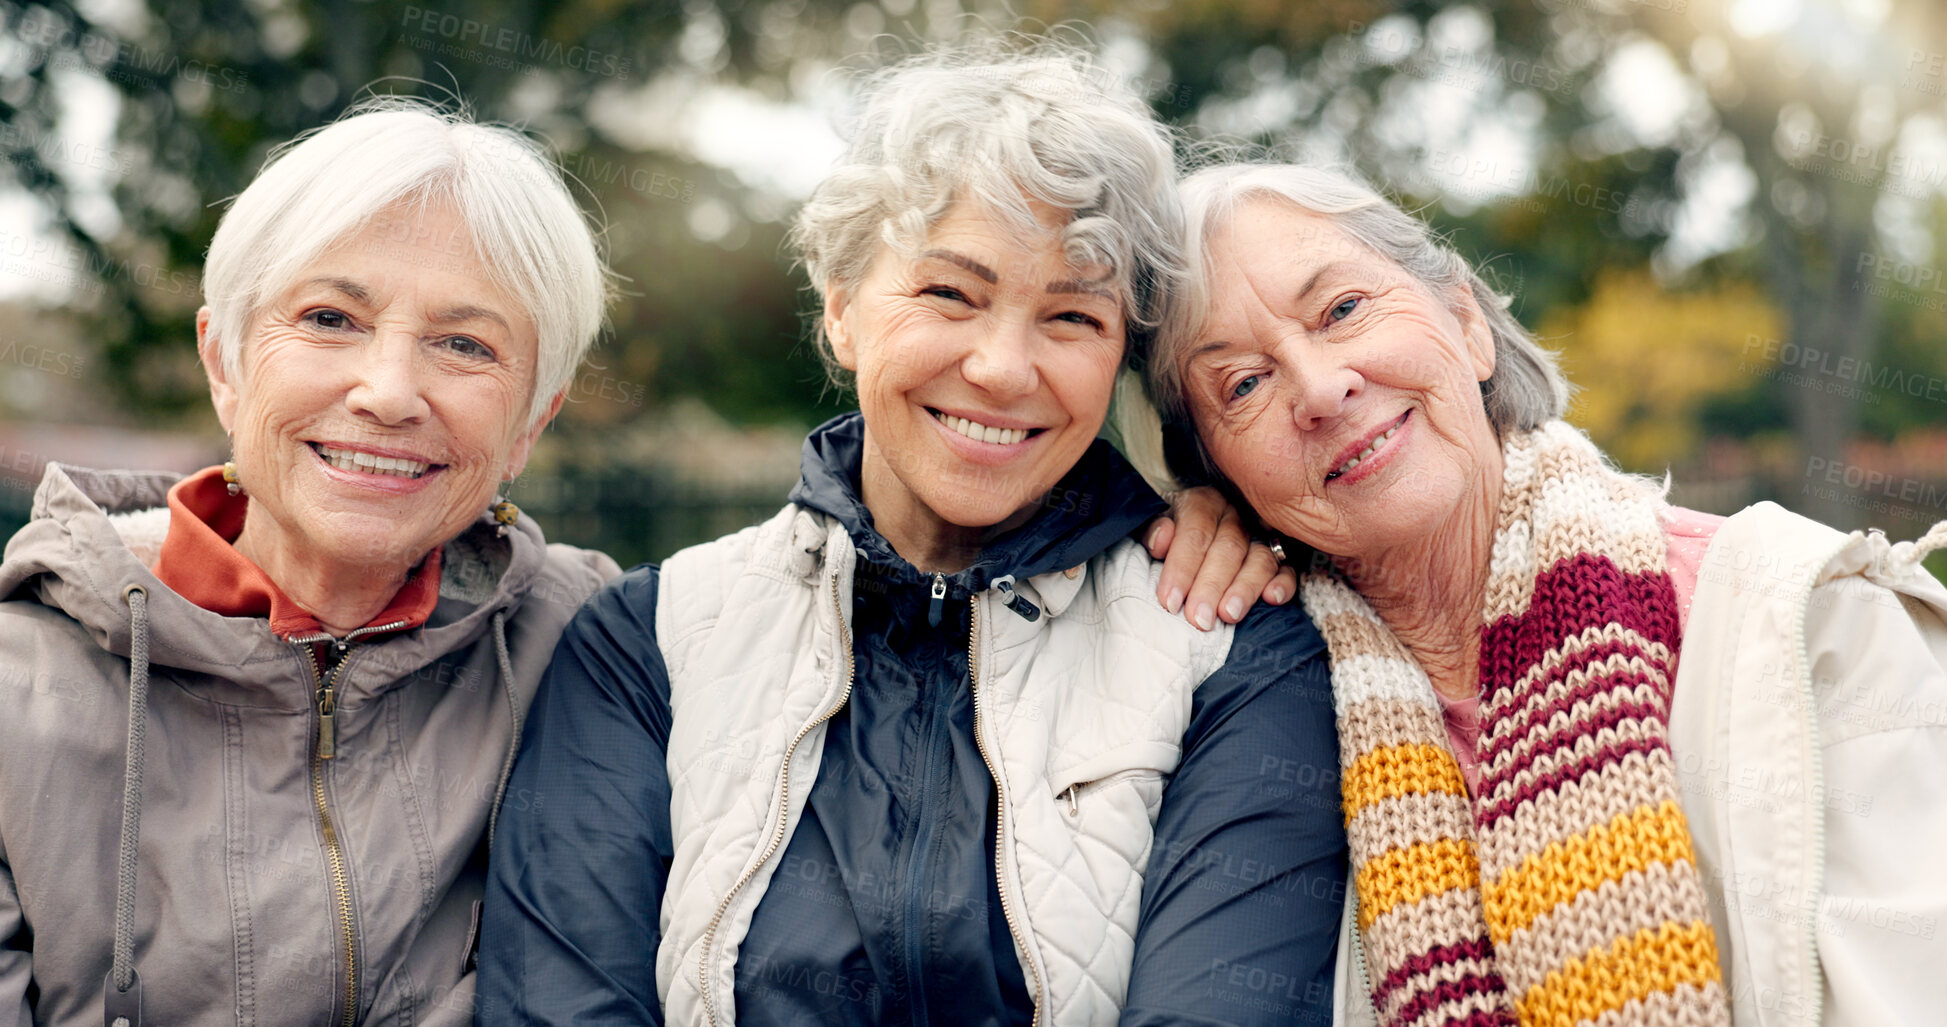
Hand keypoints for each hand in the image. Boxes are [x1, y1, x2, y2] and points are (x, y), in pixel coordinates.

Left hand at [1142, 487, 1295, 630]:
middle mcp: (1235, 515)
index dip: (1182, 567)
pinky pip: (1287, 569)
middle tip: (1198, 618)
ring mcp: (1262, 535)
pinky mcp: (1283, 556)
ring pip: (1259, 559)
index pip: (1195, 531)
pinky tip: (1272, 598)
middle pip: (1228, 547)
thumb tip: (1160, 541)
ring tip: (1228, 615)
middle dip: (1211, 586)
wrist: (1196, 540)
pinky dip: (1282, 584)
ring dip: (1245, 588)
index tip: (1169, 601)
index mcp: (1203, 502)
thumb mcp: (1156, 529)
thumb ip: (1153, 532)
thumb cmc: (1172, 540)